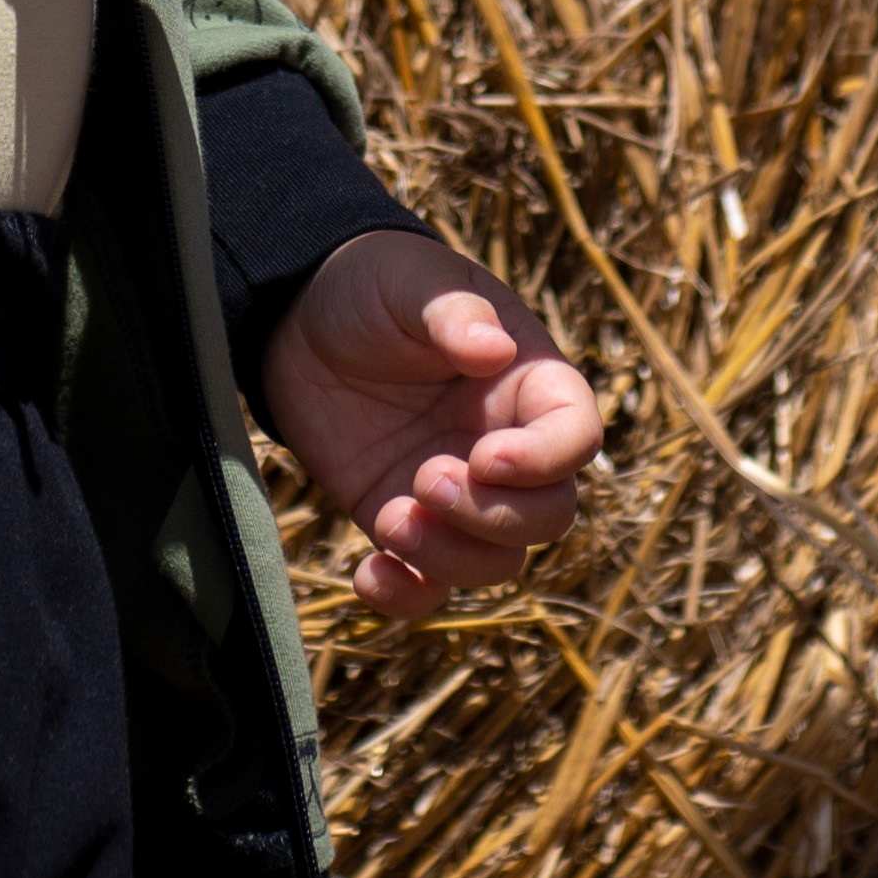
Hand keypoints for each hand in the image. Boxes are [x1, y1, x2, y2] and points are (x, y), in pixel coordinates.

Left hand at [258, 229, 601, 622]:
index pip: (577, 437)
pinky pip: (427, 586)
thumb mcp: (411, 281)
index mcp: (528, 384)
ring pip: (497, 561)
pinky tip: (369, 573)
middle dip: (494, 516)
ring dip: (451, 558)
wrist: (299, 318)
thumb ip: (454, 311)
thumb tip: (495, 349)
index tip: (486, 456)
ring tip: (391, 520)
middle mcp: (507, 447)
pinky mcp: (405, 521)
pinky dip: (406, 597)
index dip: (547, 461)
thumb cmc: (374, 285)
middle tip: (425, 478)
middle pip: (548, 515)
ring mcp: (458, 493)